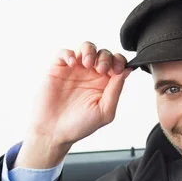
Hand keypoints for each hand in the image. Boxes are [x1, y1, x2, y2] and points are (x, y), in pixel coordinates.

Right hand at [15, 42, 131, 168]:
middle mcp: (91, 75)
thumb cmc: (79, 126)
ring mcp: (74, 70)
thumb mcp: (104, 111)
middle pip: (104, 53)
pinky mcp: (58, 69)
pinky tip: (72, 64)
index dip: (119, 62)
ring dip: (90, 51)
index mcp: (105, 84)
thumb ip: (115, 90)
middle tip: (101, 70)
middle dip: (105, 57)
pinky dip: (69, 54)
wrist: (54, 132)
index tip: (117, 70)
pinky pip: (65, 52)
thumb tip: (127, 70)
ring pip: (86, 47)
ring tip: (88, 63)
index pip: (117, 63)